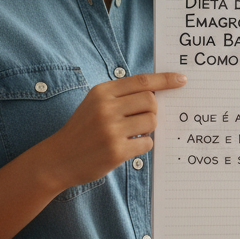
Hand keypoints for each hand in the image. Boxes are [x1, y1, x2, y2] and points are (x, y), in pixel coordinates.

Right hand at [39, 72, 186, 189]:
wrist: (58, 159)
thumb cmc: (82, 129)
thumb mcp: (95, 104)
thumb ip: (122, 96)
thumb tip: (158, 93)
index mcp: (102, 92)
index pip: (142, 81)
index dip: (165, 80)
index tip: (181, 80)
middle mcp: (106, 108)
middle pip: (151, 101)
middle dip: (152, 111)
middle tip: (140, 120)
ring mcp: (111, 130)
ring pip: (152, 122)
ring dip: (148, 129)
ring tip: (132, 133)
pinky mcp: (116, 150)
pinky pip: (147, 143)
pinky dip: (143, 145)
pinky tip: (128, 147)